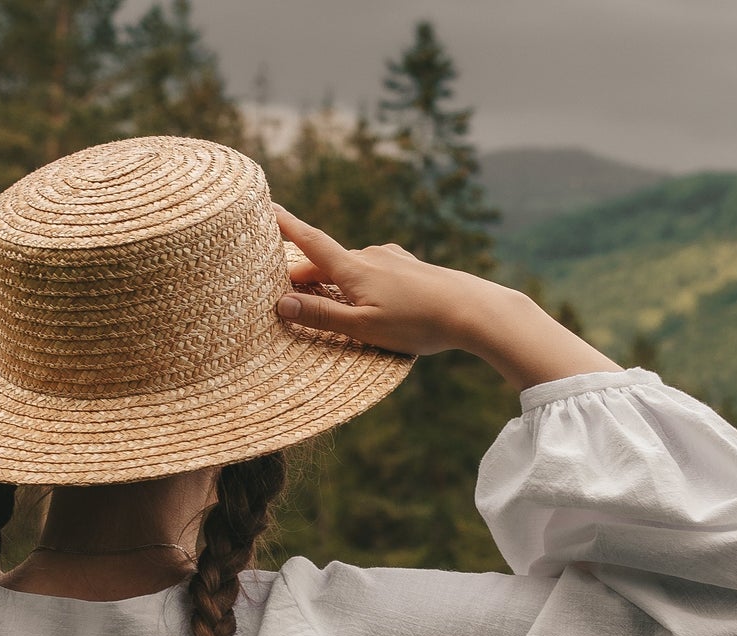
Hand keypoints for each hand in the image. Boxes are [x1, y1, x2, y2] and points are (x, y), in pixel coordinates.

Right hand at [274, 206, 619, 392]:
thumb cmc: (416, 323)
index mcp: (353, 269)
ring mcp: (391, 259)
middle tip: (281, 291)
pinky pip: (373, 273)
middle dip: (303, 274)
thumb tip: (281, 303)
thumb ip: (322, 316)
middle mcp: (370, 256)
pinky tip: (370, 302)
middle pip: (326, 262)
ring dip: (333, 283)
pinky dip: (359, 285)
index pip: (310, 242)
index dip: (285, 226)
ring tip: (325, 305)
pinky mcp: (408, 268)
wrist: (471, 310)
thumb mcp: (363, 328)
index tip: (265, 206)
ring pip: (351, 269)